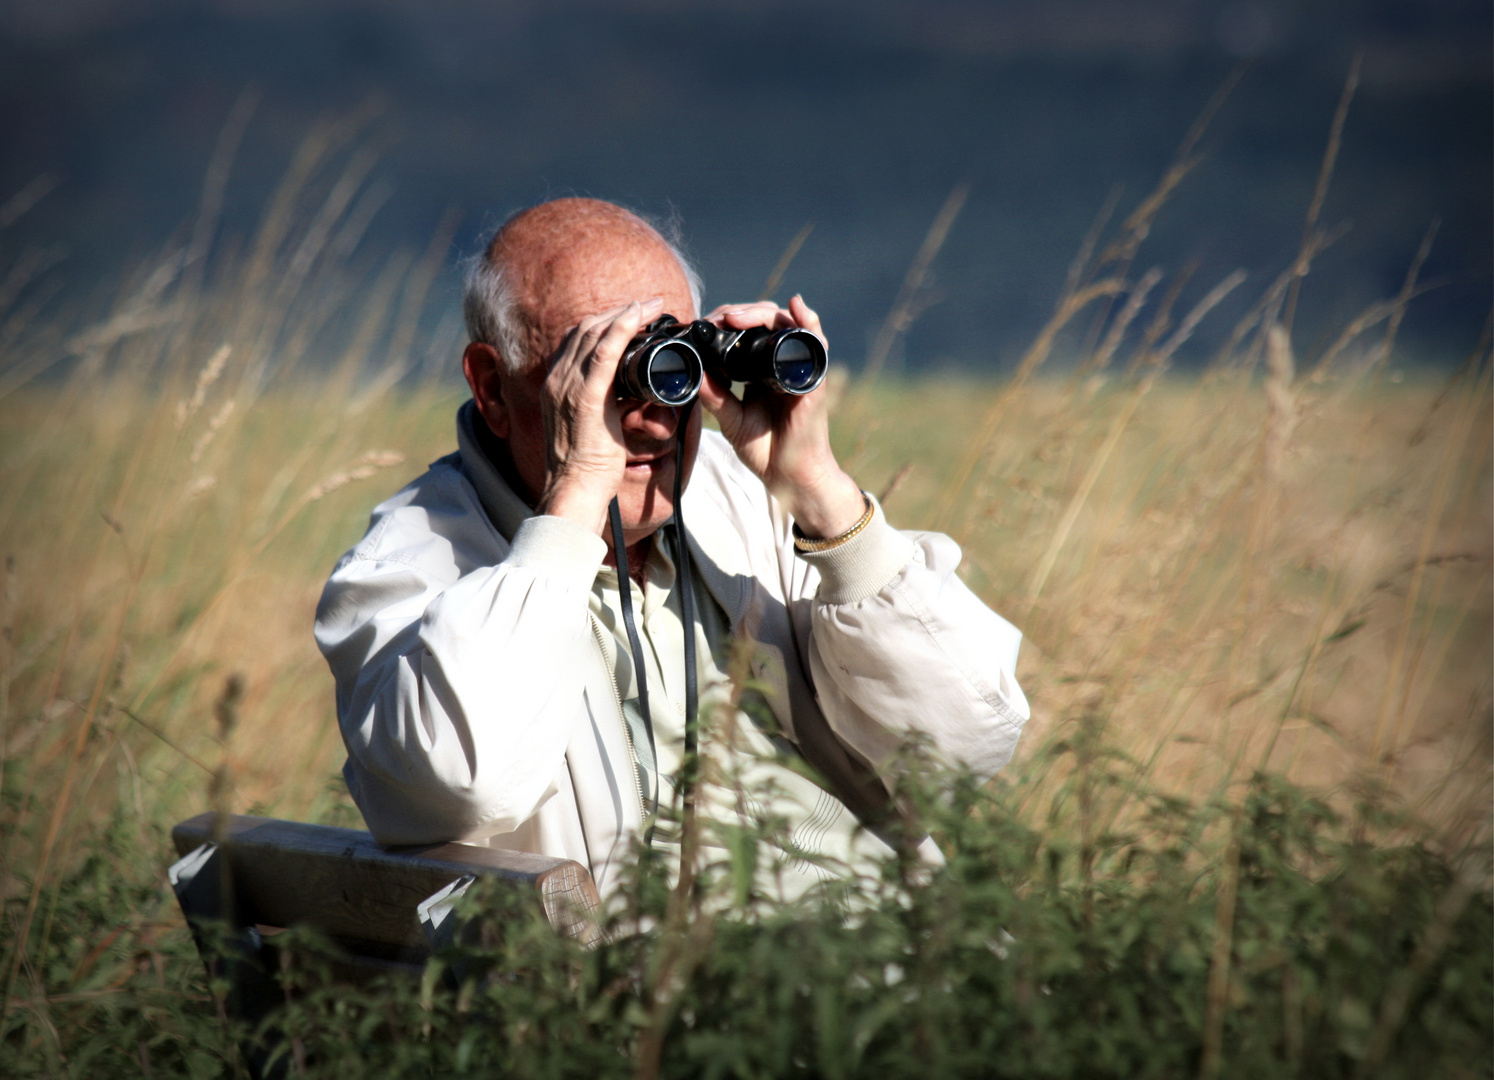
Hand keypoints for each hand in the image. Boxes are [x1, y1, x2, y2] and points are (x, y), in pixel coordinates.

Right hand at [536, 296, 665, 533]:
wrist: (575, 489)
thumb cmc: (588, 466)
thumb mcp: (593, 426)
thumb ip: (606, 404)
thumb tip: (630, 396)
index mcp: (556, 386)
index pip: (576, 341)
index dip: (603, 323)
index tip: (630, 316)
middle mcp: (557, 381)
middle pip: (584, 330)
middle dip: (617, 311)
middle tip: (647, 304)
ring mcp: (568, 387)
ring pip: (594, 334)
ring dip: (625, 313)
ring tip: (651, 304)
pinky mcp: (586, 397)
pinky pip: (603, 353)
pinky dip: (622, 328)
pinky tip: (638, 315)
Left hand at [696, 295, 865, 539]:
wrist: (790, 476)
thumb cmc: (765, 449)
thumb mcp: (732, 419)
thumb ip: (714, 395)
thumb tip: (693, 370)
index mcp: (760, 370)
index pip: (746, 332)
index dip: (726, 322)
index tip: (704, 324)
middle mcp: (781, 364)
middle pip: (764, 322)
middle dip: (739, 314)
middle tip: (718, 319)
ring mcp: (799, 368)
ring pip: (785, 324)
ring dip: (761, 314)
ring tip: (737, 317)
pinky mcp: (813, 379)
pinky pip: (815, 343)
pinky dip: (808, 321)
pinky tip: (796, 306)